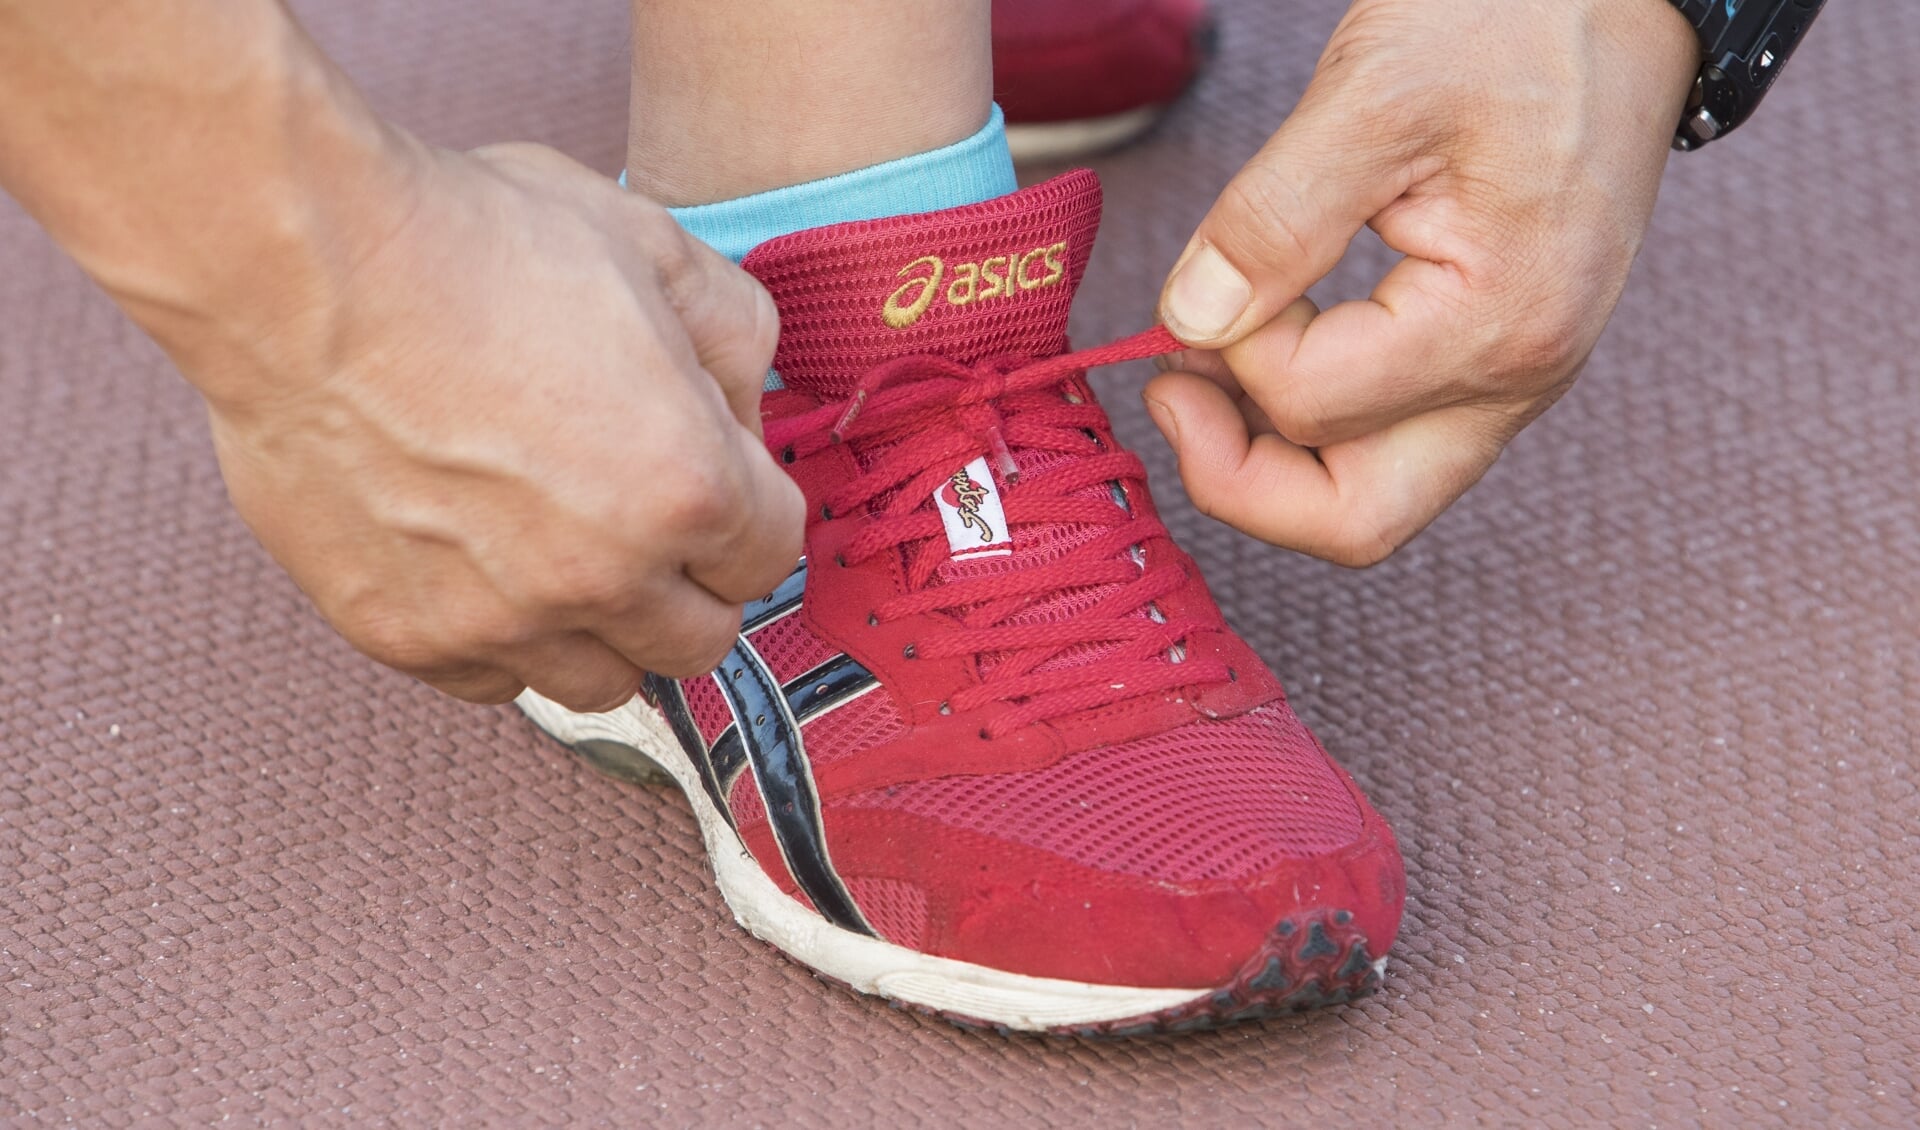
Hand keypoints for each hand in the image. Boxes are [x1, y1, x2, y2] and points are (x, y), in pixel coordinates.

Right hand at [198, 142, 799, 709]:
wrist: (302, 268)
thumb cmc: (477, 242)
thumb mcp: (654, 246)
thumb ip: (736, 340)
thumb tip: (745, 413)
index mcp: (687, 488)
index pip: (773, 556)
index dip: (750, 505)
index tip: (710, 470)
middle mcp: (604, 578)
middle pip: (701, 640)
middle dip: (694, 581)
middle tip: (648, 517)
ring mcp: (500, 619)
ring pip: (603, 682)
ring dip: (606, 629)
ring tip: (568, 553)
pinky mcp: (405, 635)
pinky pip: (491, 681)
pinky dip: (505, 639)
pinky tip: (485, 565)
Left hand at [1148, 0, 1697, 565]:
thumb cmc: (1518, 23)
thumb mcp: (1374, 93)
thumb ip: (1274, 219)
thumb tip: (1191, 320)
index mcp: (1499, 320)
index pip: (1312, 406)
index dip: (1229, 353)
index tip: (1203, 281)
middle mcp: (1521, 378)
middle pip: (1355, 519)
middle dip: (1239, 479)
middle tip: (1172, 389)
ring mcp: (1514, 380)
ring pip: (1370, 494)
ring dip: (1270, 452)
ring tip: (1211, 357)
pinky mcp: (1495, 362)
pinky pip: (1391, 441)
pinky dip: (1314, 418)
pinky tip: (1271, 343)